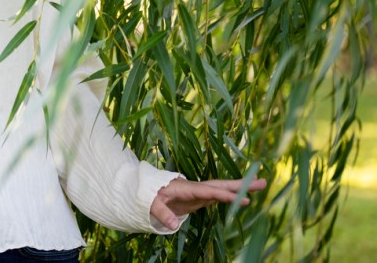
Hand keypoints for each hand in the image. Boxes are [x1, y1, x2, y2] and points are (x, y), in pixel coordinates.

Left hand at [150, 177, 267, 230]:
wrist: (145, 189)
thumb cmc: (147, 194)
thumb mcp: (151, 203)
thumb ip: (161, 213)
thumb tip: (173, 225)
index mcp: (186, 187)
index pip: (209, 191)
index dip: (226, 195)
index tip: (243, 199)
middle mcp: (196, 187)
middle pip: (221, 185)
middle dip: (241, 184)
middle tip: (263, 182)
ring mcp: (199, 192)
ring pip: (222, 189)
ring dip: (240, 188)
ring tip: (260, 185)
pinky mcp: (199, 197)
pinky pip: (218, 196)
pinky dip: (231, 195)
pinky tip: (242, 197)